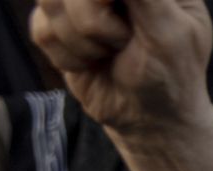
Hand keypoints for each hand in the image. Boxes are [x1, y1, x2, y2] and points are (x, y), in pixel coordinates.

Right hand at [30, 0, 212, 138]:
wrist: (150, 118)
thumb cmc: (171, 76)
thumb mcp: (171, 33)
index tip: (112, 14)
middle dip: (92, 21)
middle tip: (123, 42)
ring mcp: (81, 0)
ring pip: (49, 0)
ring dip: (81, 40)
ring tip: (111, 52)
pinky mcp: (57, 23)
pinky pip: (40, 29)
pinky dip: (68, 55)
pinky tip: (93, 62)